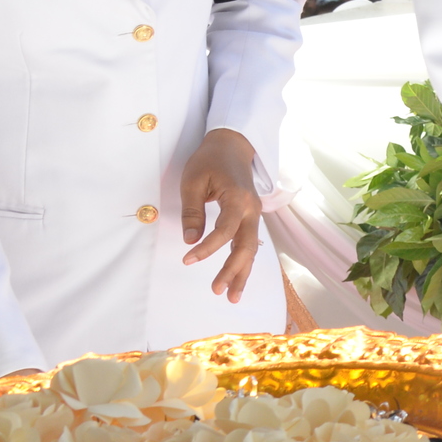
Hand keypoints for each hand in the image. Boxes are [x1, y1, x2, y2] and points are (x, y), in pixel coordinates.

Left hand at [179, 128, 264, 301]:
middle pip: (246, 246)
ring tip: (232, 296)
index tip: (187, 260)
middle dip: (233, 270)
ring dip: (242, 273)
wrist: (233, 145)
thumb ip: (192, 212)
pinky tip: (238, 277)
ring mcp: (254, 214)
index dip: (207, 248)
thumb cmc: (210, 160)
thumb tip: (189, 240)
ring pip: (251, 249)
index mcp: (238, 199)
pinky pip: (249, 243)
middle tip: (217, 290)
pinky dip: (244, 261)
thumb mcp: (193, 181)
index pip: (224, 231)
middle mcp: (251, 210)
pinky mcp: (250, 217)